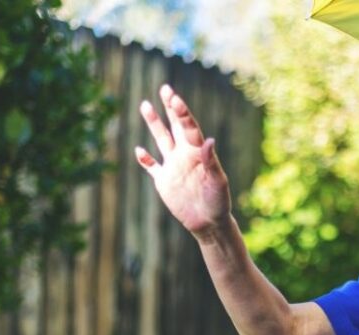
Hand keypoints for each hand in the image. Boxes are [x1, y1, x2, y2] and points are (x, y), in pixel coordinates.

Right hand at [135, 84, 231, 236]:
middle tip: (165, 88)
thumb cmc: (218, 202)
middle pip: (175, 126)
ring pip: (161, 139)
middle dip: (170, 107)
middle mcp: (184, 155)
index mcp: (198, 152)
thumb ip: (211, 161)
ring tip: (145, 104)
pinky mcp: (164, 181)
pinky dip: (145, 159)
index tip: (174, 97)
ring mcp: (173, 167)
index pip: (188, 127)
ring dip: (154, 123)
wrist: (209, 222)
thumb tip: (209, 140)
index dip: (181, 112)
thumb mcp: (218, 182)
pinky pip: (152, 167)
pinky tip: (139, 150)